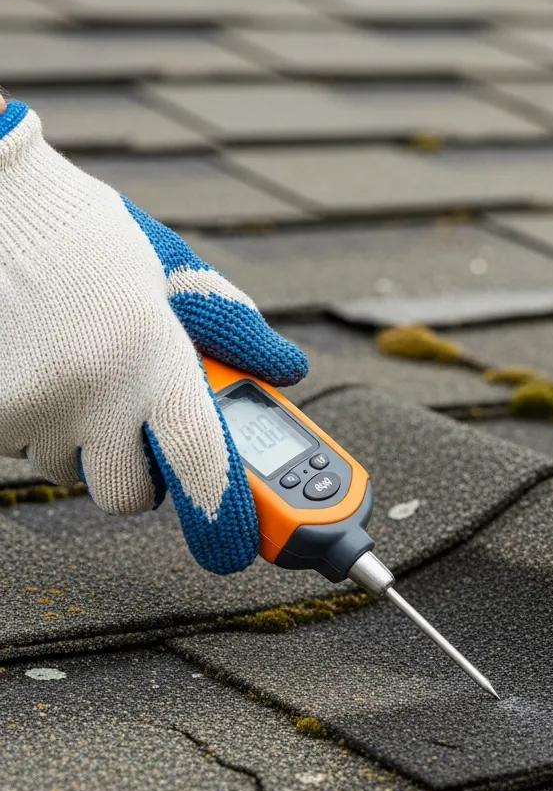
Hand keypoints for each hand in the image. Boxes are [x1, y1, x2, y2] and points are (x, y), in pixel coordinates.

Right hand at [0, 101, 306, 573]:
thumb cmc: (95, 239)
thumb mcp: (179, 274)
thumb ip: (235, 330)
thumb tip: (287, 371)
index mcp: (158, 354)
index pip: (202, 461)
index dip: (223, 516)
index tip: (235, 551)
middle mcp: (95, 388)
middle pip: (128, 495)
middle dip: (140, 479)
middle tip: (139, 434)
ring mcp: (33, 403)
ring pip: (67, 470)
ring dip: (80, 443)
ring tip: (78, 372)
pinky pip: (18, 448)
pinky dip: (33, 425)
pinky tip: (37, 369)